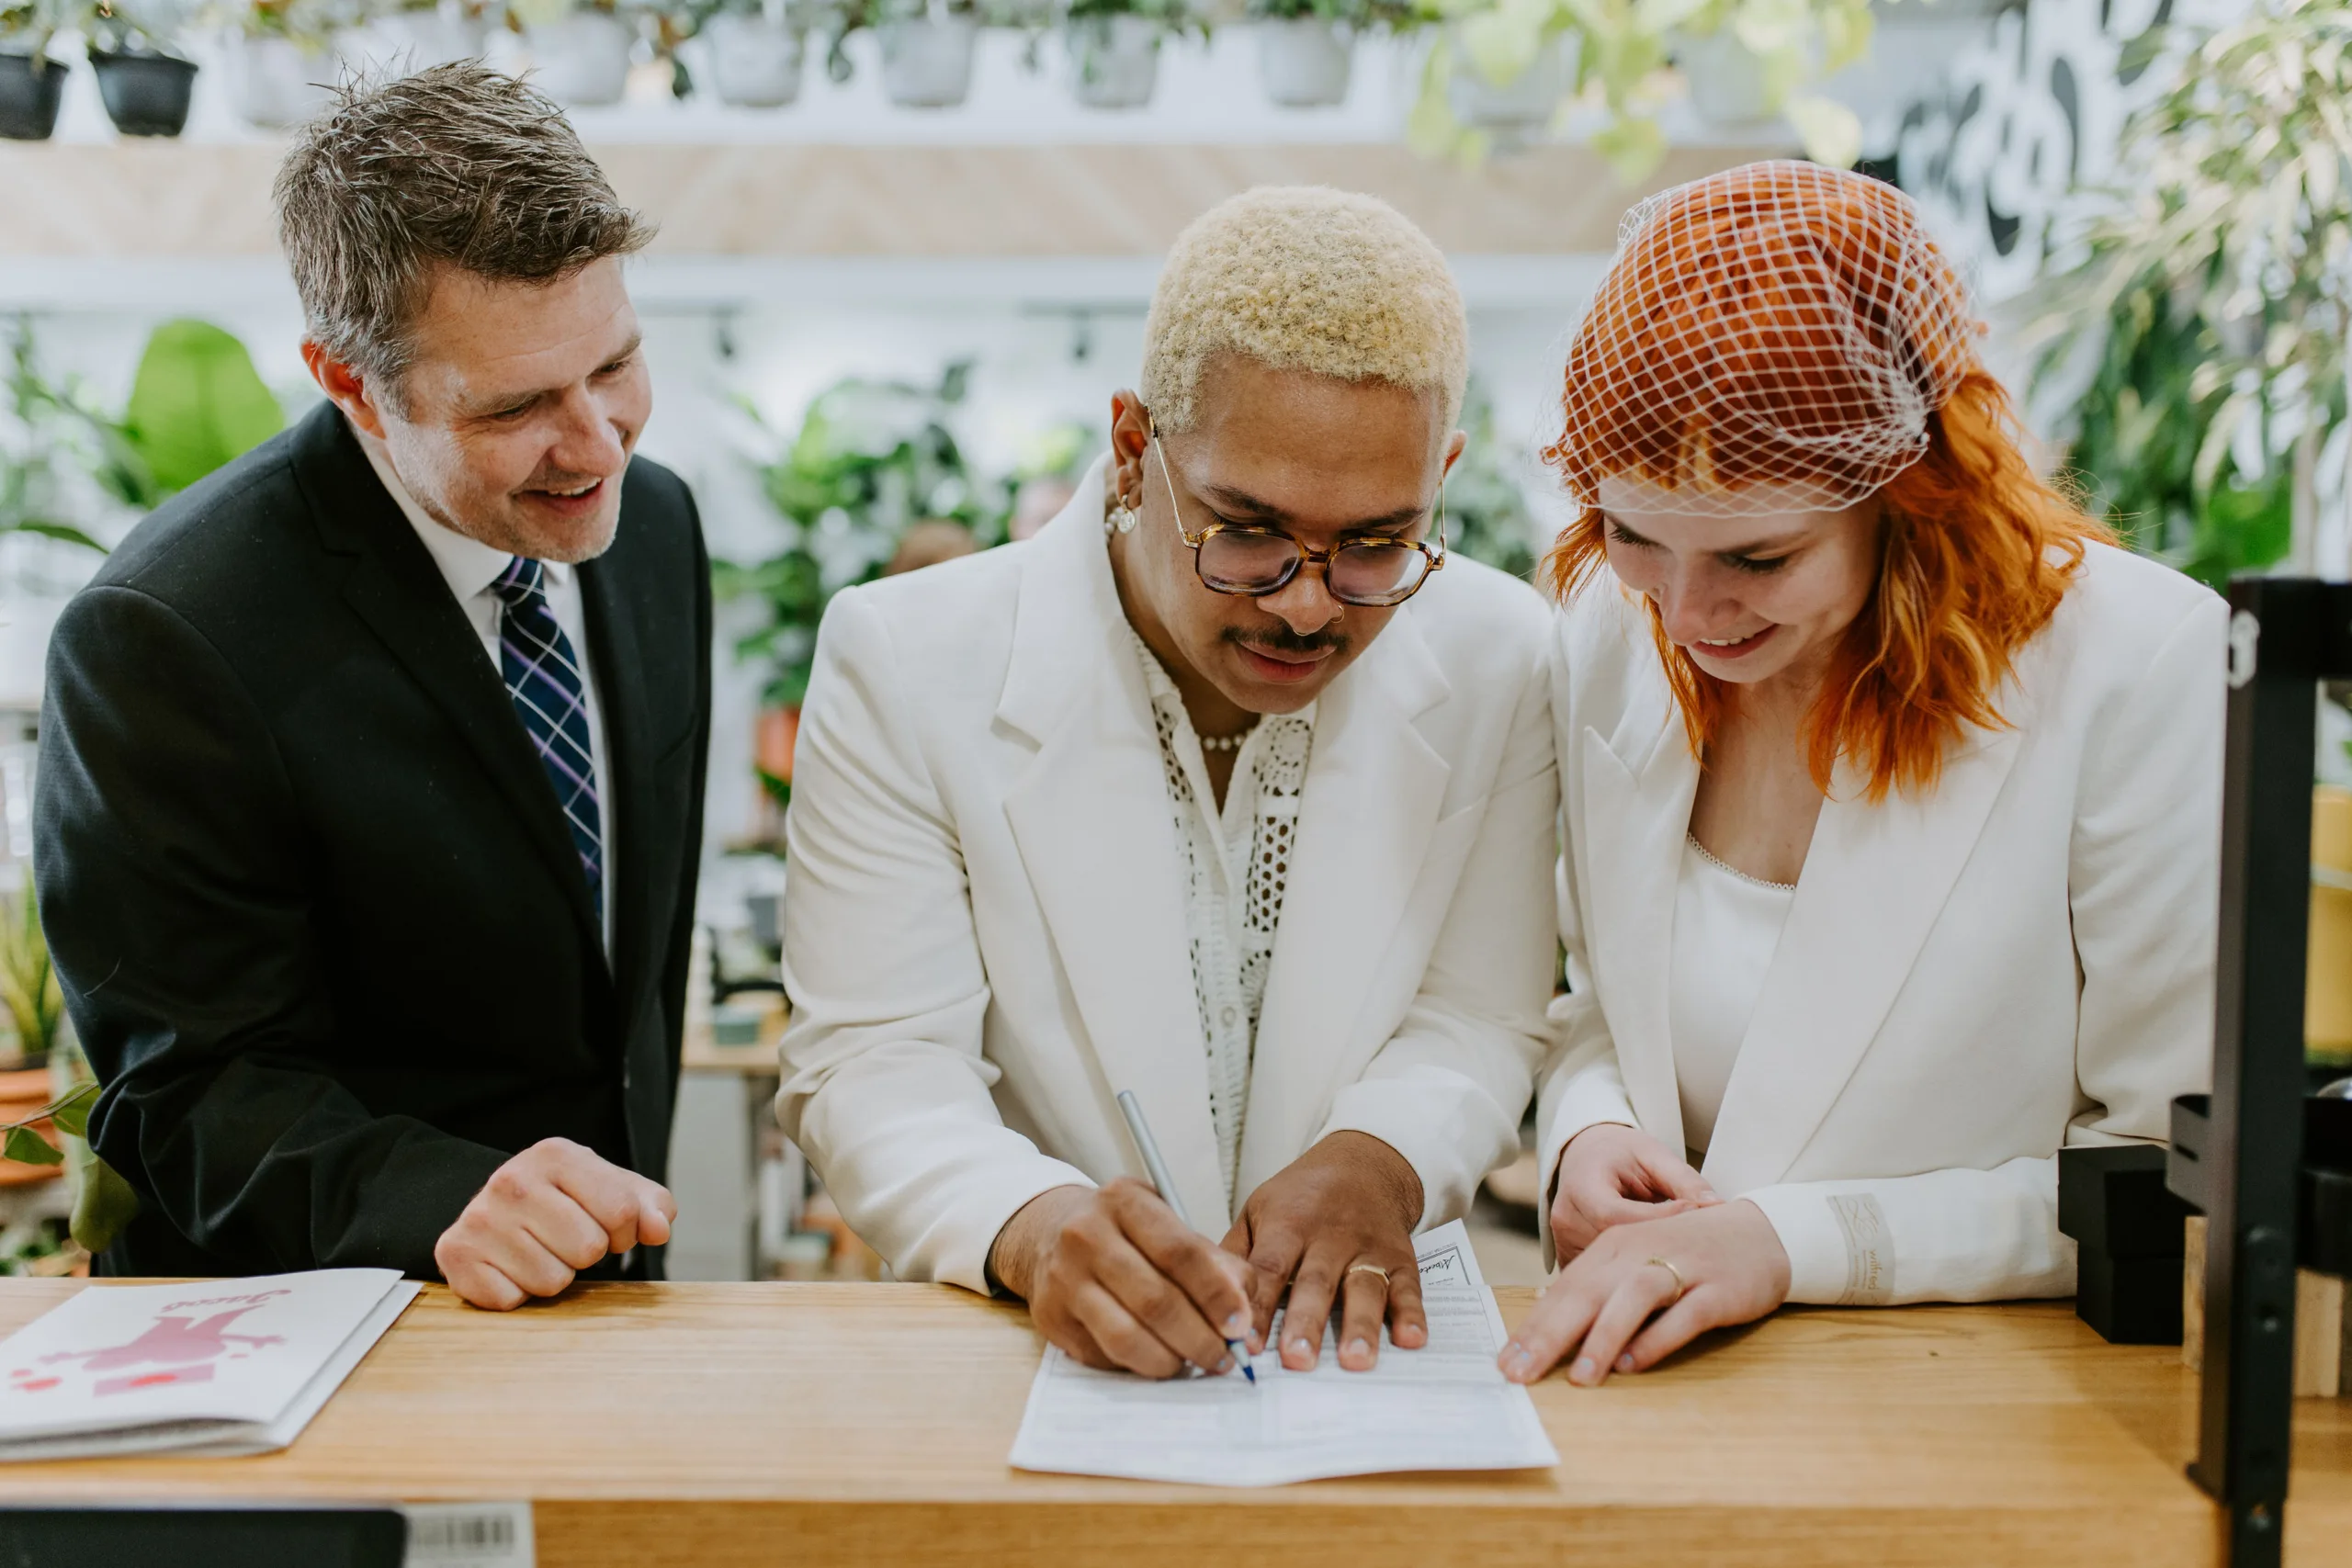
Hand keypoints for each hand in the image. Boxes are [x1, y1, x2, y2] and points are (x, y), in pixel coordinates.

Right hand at [434, 1138, 675, 1310]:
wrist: (493, 1209)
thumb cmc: (564, 1200)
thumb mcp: (612, 1189)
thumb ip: (649, 1206)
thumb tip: (658, 1229)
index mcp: (556, 1155)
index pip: (622, 1210)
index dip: (625, 1231)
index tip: (608, 1227)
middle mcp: (511, 1181)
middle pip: (589, 1249)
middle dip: (587, 1254)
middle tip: (566, 1240)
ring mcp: (479, 1218)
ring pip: (552, 1280)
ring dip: (554, 1275)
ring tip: (538, 1251)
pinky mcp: (456, 1256)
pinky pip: (513, 1300)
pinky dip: (518, 1293)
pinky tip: (510, 1267)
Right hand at [990, 1180, 1256, 1379]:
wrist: (1047, 1232)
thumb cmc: (1122, 1232)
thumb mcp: (1166, 1224)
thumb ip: (1212, 1261)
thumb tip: (1244, 1313)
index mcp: (1124, 1201)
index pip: (1179, 1252)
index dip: (1216, 1294)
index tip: (1240, 1325)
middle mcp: (1087, 1235)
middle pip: (1155, 1300)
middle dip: (1199, 1338)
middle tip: (1223, 1357)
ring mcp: (1063, 1278)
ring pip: (1125, 1336)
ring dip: (1169, 1360)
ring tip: (1191, 1363)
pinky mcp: (1050, 1316)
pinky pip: (1103, 1354)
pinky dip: (1137, 1365)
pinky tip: (1154, 1358)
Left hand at [1221, 1131, 1424, 1372]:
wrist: (1364, 1163)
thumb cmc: (1303, 1196)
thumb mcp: (1259, 1210)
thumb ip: (1237, 1253)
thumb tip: (1205, 1297)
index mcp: (1288, 1224)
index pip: (1268, 1268)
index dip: (1256, 1306)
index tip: (1244, 1344)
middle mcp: (1330, 1236)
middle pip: (1316, 1282)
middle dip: (1306, 1322)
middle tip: (1297, 1360)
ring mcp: (1369, 1248)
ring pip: (1364, 1288)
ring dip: (1361, 1326)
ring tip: (1356, 1361)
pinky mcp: (1401, 1259)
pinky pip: (1409, 1289)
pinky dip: (1412, 1315)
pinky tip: (1412, 1340)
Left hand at [1498, 1199, 1789, 1385]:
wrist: (1759, 1231)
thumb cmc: (1686, 1253)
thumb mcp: (1635, 1260)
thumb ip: (1596, 1286)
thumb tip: (1546, 1316)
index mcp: (1613, 1248)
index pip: (1564, 1291)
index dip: (1532, 1328)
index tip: (1504, 1364)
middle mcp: (1639, 1253)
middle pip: (1586, 1293)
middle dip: (1549, 1336)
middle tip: (1520, 1374)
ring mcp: (1680, 1269)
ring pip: (1632, 1299)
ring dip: (1603, 1338)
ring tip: (1580, 1378)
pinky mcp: (1716, 1289)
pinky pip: (1683, 1315)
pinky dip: (1657, 1339)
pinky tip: (1635, 1364)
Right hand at [1549, 1123, 1717, 1258]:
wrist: (1587, 1155)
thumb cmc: (1621, 1153)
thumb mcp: (1654, 1155)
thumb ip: (1684, 1181)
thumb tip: (1717, 1206)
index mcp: (1582, 1185)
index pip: (1617, 1217)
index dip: (1657, 1221)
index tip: (1692, 1215)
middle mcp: (1566, 1217)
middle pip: (1613, 1248)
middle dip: (1655, 1248)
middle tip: (1692, 1246)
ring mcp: (1563, 1242)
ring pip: (1608, 1267)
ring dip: (1643, 1265)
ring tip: (1676, 1257)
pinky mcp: (1568, 1257)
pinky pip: (1601, 1276)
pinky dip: (1628, 1273)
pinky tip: (1653, 1267)